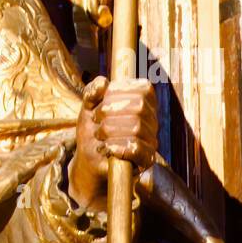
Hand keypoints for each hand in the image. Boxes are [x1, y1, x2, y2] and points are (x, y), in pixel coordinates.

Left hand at [67, 75, 157, 209]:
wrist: (90, 158)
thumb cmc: (93, 128)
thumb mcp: (88, 105)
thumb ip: (93, 90)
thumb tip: (103, 83)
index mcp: (143, 100)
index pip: (142, 89)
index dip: (117, 92)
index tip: (100, 102)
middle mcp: (152, 118)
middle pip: (139, 107)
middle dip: (110, 112)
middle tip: (97, 121)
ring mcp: (151, 139)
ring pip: (137, 128)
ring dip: (110, 131)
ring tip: (100, 136)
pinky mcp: (147, 159)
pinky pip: (137, 149)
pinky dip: (117, 147)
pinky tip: (107, 148)